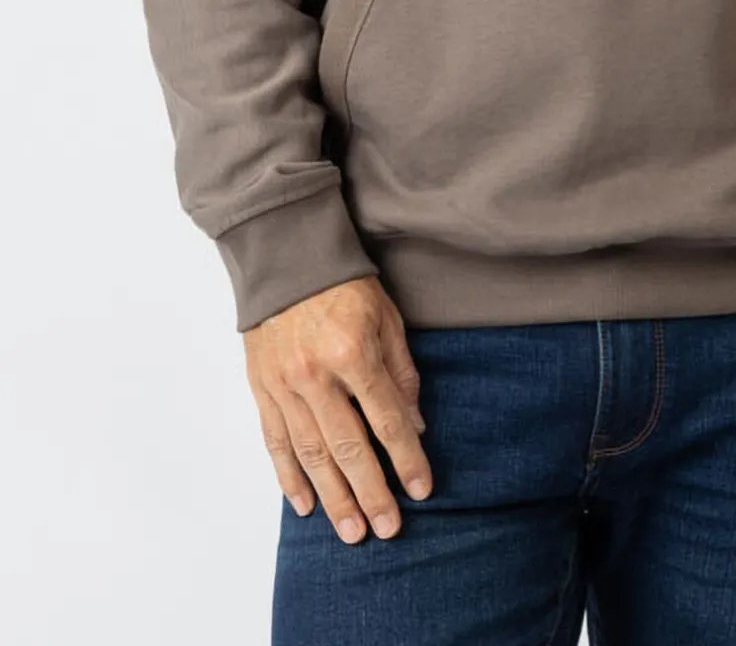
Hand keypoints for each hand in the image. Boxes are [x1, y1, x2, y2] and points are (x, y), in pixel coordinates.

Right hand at [243, 274, 432, 542]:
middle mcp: (316, 375)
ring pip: (311, 454)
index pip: (387, 420)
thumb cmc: (344, 284)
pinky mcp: (261, 387)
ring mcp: (284, 385)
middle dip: (371, 493)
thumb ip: (401, 372)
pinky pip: (276, 441)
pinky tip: (304, 505)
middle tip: (386, 529)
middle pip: (349, 448)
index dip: (406, 459)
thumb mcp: (387, 317)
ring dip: (332, 498)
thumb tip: (415, 425)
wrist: (286, 257)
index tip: (421, 490)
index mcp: (354, 353)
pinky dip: (289, 477)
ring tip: (350, 531)